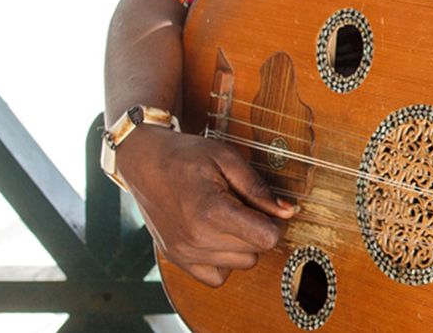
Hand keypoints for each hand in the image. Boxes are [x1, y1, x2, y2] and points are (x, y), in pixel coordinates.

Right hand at [116, 126, 296, 286]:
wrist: (144, 161)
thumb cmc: (186, 155)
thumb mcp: (227, 158)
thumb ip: (258, 188)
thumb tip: (287, 212)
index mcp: (211, 211)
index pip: (267, 238)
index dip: (277, 222)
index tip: (270, 207)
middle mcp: (196, 239)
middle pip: (256, 251)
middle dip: (259, 228)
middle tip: (245, 204)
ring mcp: (184, 253)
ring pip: (241, 264)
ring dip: (243, 244)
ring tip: (227, 216)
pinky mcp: (177, 259)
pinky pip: (217, 277)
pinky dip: (224, 261)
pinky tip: (217, 235)